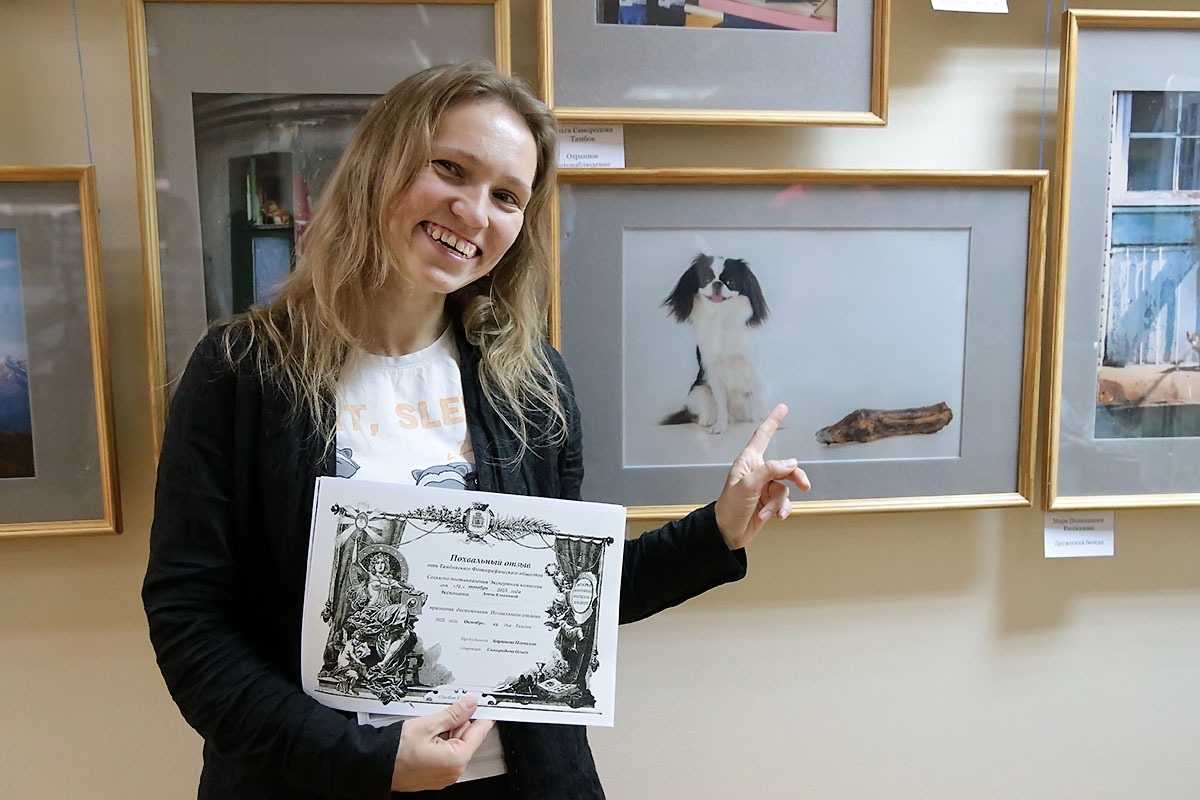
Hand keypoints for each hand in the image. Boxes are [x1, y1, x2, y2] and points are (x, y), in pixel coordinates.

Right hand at [391, 695, 493, 791]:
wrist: (375, 765)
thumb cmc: (396, 752)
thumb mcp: (428, 724)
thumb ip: (453, 713)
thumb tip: (469, 705)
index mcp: (456, 759)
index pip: (479, 731)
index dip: (481, 714)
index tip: (484, 704)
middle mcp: (453, 770)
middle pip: (466, 737)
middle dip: (457, 723)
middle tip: (441, 715)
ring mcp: (444, 774)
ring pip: (454, 744)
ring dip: (446, 732)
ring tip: (427, 728)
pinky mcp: (435, 774)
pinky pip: (444, 753)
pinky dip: (438, 742)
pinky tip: (424, 737)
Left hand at [714, 404, 810, 549]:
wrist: (727, 533)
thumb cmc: (730, 507)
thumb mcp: (748, 486)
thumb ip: (770, 471)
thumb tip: (792, 463)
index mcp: (748, 461)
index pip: (762, 436)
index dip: (773, 421)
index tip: (783, 407)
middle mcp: (758, 471)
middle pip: (785, 467)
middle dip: (795, 477)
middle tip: (804, 485)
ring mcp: (764, 487)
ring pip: (785, 487)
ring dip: (779, 502)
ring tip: (770, 512)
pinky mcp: (769, 502)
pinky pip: (784, 501)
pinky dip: (782, 509)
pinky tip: (777, 517)